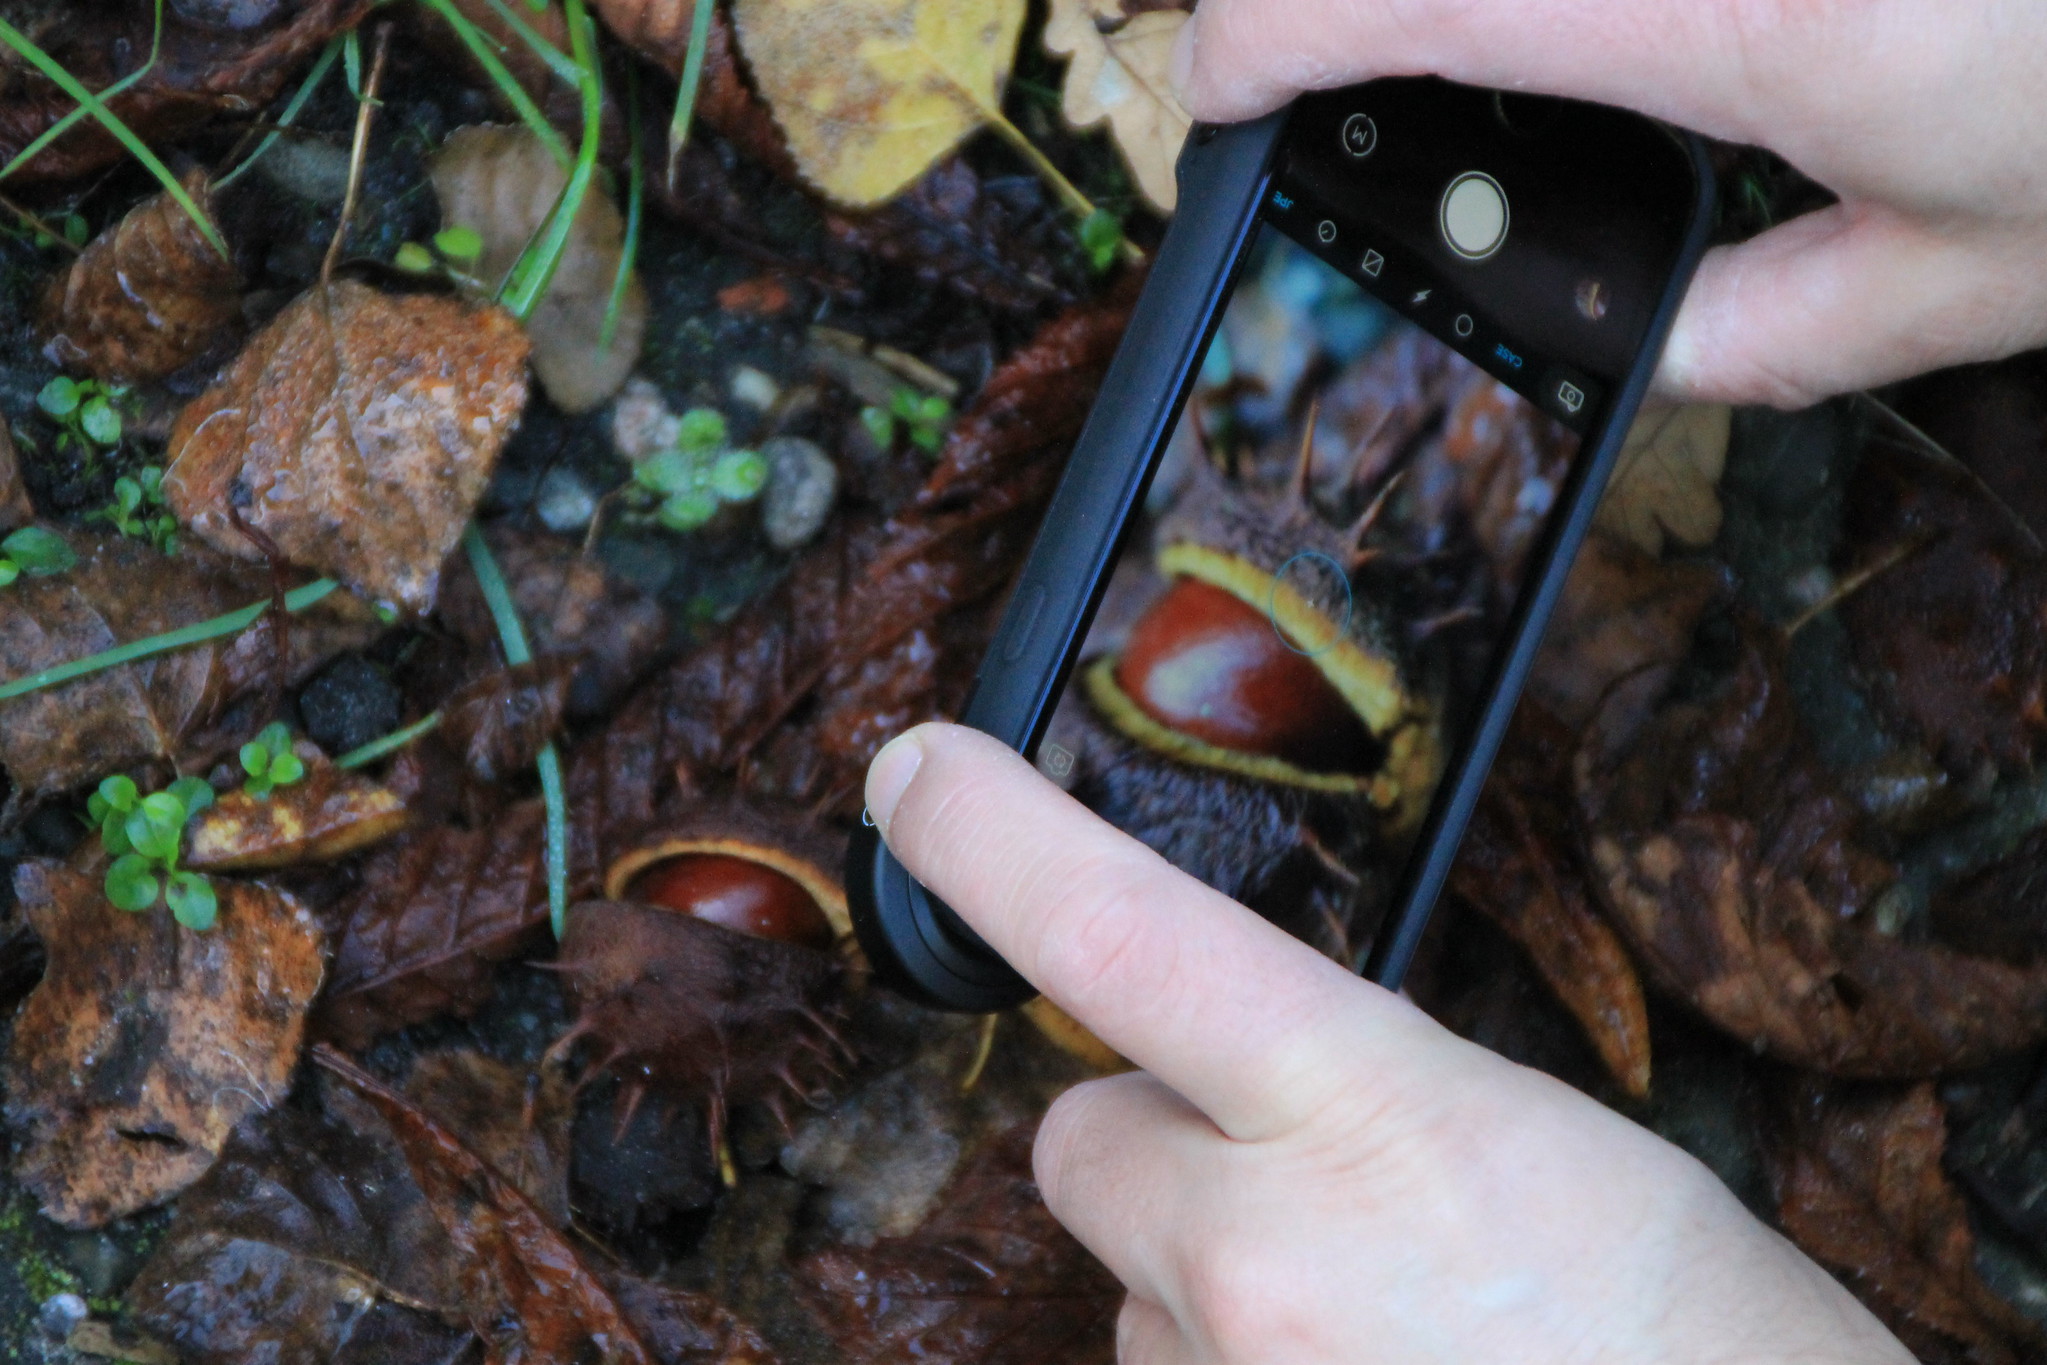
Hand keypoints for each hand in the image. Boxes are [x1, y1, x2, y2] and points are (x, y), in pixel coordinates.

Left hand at [864, 721, 1912, 1364]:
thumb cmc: (1695, 1337)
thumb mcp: (1533, 1140)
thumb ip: (1351, 1088)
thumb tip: (1228, 1084)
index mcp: (1373, 1112)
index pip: (1118, 934)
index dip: (990, 841)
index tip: (915, 778)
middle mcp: (1260, 1261)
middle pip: (1079, 1138)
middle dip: (1156, 1144)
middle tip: (1297, 1192)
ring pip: (1129, 1294)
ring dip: (1210, 1294)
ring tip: (1379, 1331)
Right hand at [1167, 0, 2046, 408]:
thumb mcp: (1984, 273)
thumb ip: (1774, 328)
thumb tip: (1646, 352)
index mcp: (1743, 20)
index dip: (1266, 41)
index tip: (1223, 97)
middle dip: (1335, 0)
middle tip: (1325, 65)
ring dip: (1466, 17)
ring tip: (1466, 71)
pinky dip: (1580, 27)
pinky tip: (1608, 71)